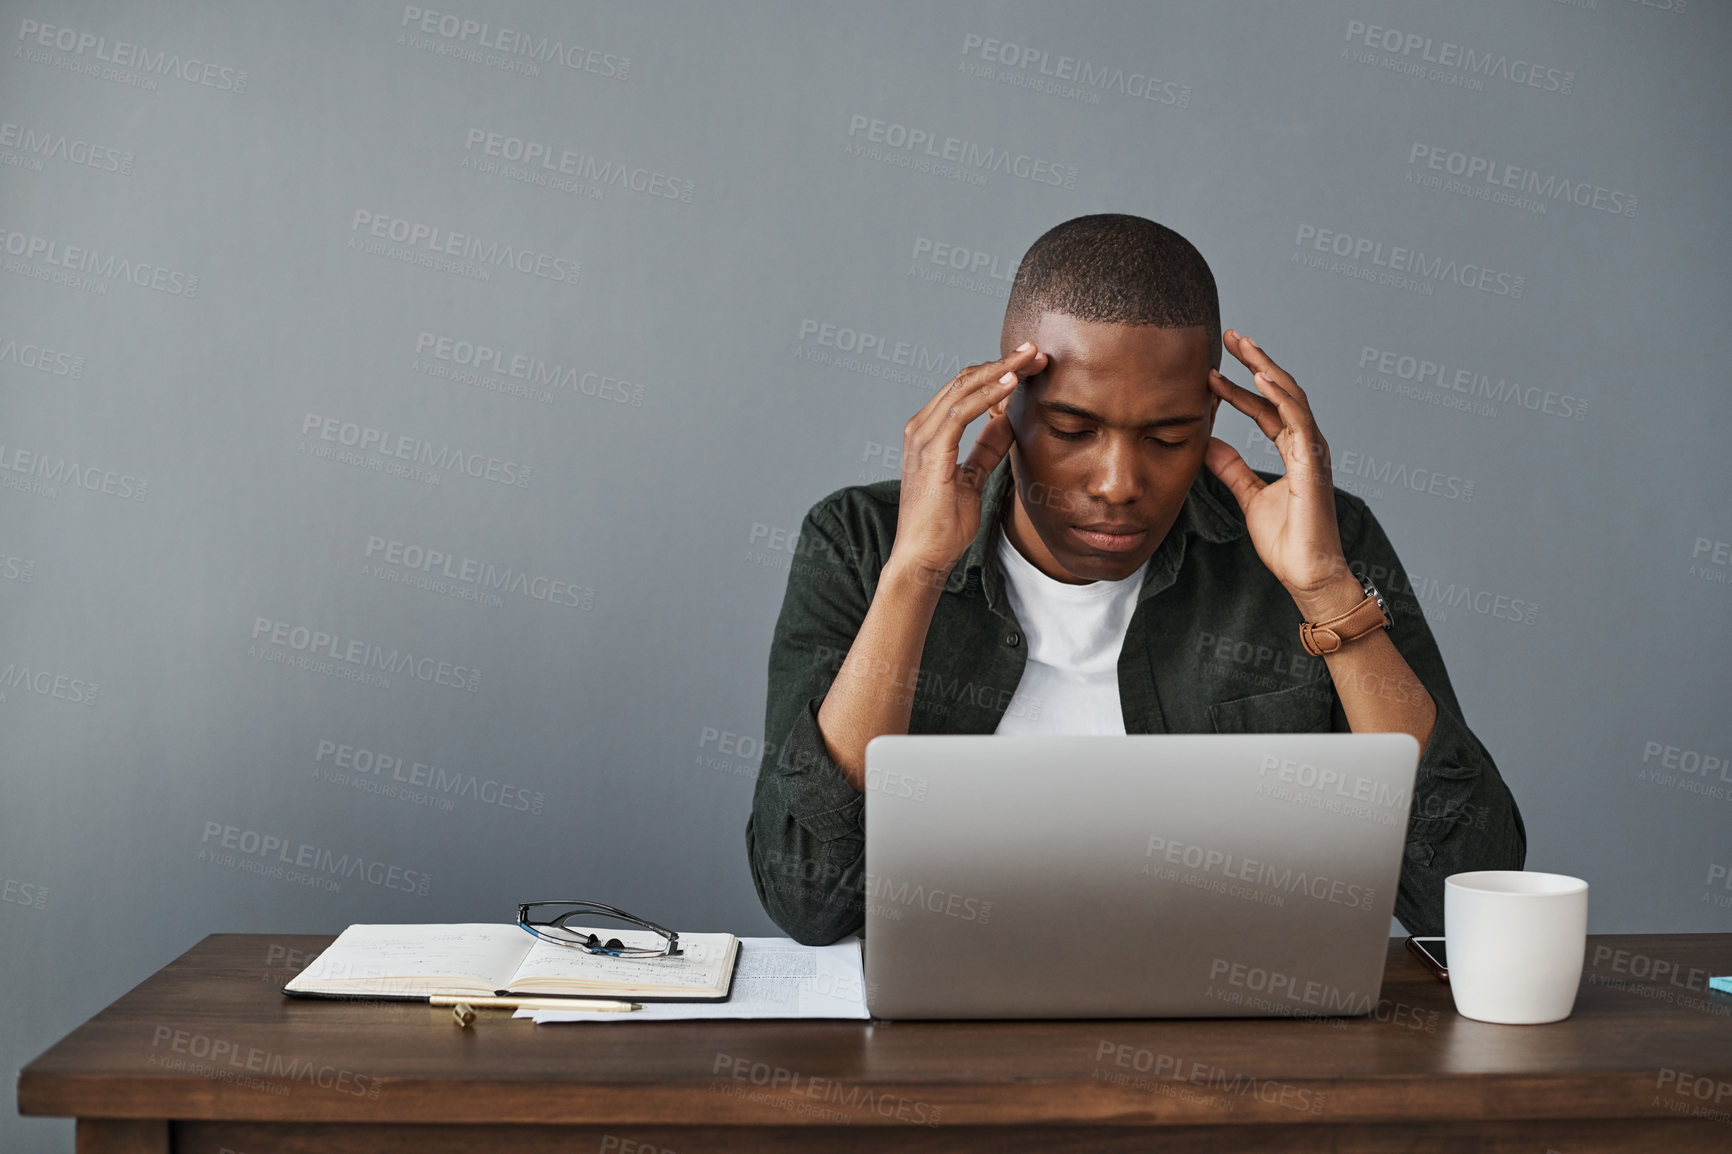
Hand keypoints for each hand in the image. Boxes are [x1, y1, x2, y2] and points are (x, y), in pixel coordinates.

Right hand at [890, 342, 1047, 575]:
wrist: (924, 557)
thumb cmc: (944, 524)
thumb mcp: (973, 476)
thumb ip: (986, 447)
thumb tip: (1008, 421)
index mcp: (929, 432)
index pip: (964, 389)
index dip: (998, 373)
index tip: (1031, 365)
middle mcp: (922, 428)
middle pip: (965, 380)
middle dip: (1004, 364)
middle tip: (1036, 351)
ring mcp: (923, 437)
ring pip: (964, 388)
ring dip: (1001, 370)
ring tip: (1031, 359)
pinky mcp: (931, 451)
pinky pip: (962, 411)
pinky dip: (988, 394)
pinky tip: (1012, 384)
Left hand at [1203, 330, 1360, 620]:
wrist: (1306, 573)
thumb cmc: (1286, 541)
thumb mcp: (1249, 497)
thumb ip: (1231, 468)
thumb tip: (1208, 444)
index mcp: (1293, 449)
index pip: (1265, 407)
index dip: (1239, 387)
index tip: (1213, 368)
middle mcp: (1306, 444)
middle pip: (1281, 391)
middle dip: (1256, 361)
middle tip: (1232, 336)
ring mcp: (1312, 451)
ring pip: (1290, 397)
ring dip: (1266, 368)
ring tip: (1243, 346)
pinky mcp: (1312, 463)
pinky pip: (1296, 420)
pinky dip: (1278, 395)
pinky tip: (1259, 376)